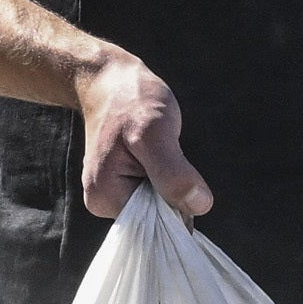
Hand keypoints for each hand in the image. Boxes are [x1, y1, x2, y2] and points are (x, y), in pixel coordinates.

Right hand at [74, 49, 211, 222]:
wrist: (110, 80)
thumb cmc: (131, 100)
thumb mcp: (155, 133)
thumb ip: (173, 173)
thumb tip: (198, 206)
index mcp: (105, 198)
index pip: (156, 223)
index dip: (177, 202)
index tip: (178, 169)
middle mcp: (103, 202)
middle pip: (158, 214)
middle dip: (172, 188)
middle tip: (167, 151)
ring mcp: (112, 193)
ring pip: (158, 201)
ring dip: (169, 178)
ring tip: (160, 149)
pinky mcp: (122, 182)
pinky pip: (154, 190)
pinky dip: (164, 173)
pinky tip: (156, 152)